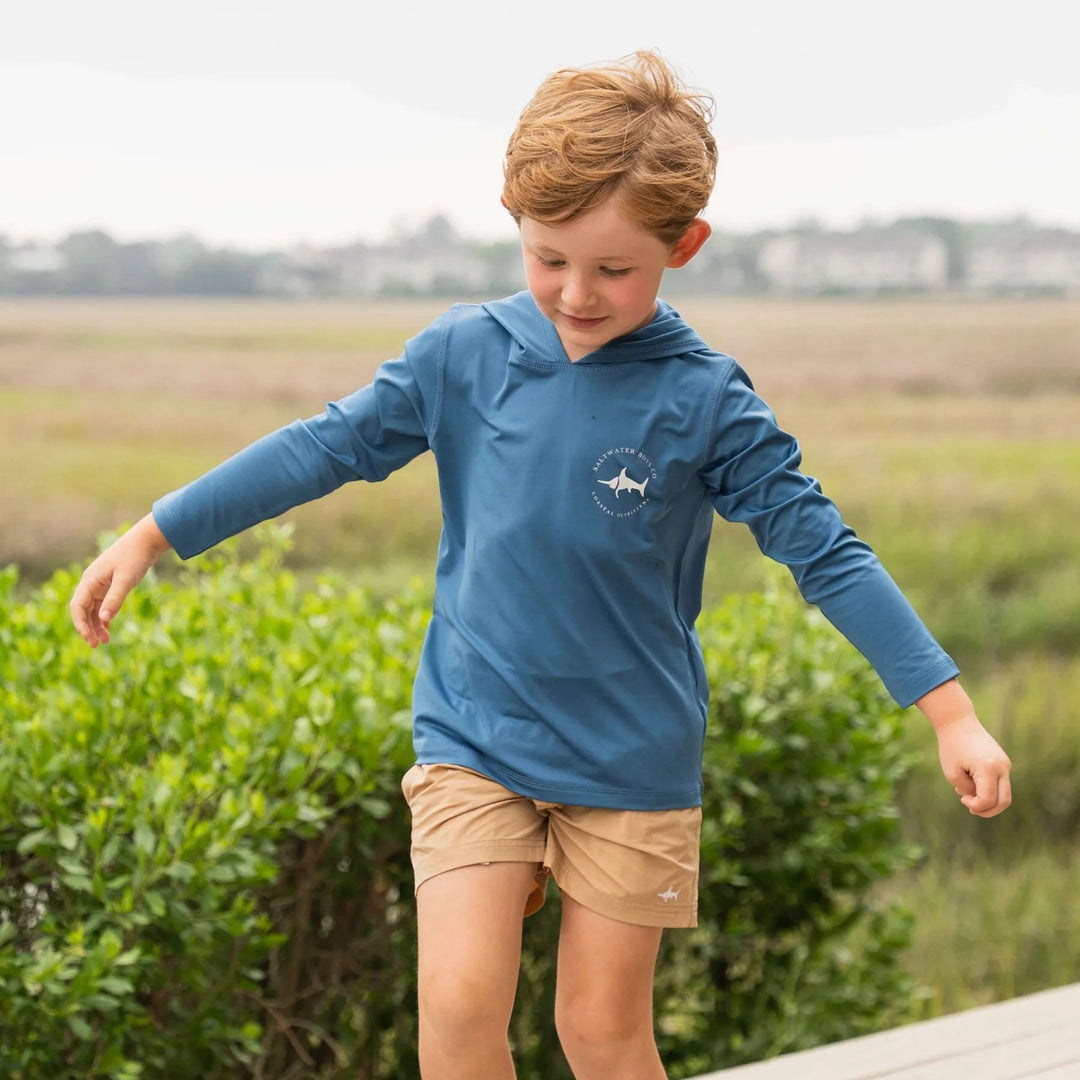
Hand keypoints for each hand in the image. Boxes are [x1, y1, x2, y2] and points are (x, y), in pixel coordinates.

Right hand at [70, 514, 171, 647]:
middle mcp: (92, 582)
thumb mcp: (126, 579)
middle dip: (87, 628)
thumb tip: (104, 620)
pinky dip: (104, 616)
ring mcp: (100, 583)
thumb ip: (115, 599)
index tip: (89, 639)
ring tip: (105, 641)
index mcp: (90, 580)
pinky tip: (108, 627)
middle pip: (83, 610)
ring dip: (96, 624)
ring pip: (93, 608)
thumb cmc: (135, 557)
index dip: (80, 625)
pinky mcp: (110, 584)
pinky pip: (102, 603)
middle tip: (97, 645)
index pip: (78, 607)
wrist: (147, 540)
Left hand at [916, 679, 1011, 817]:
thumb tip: (980, 800)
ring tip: (968, 794)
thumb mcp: (952, 773)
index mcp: (989, 768)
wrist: (958, 722)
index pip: (988, 799)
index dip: (976, 806)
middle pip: (1004, 801)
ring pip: (1004, 794)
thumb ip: (967, 790)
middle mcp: (1002, 766)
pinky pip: (1001, 783)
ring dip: (988, 800)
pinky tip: (971, 782)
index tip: (961, 799)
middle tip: (970, 808)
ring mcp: (1006, 764)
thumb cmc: (951, 747)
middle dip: (988, 810)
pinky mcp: (1004, 762)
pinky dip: (989, 789)